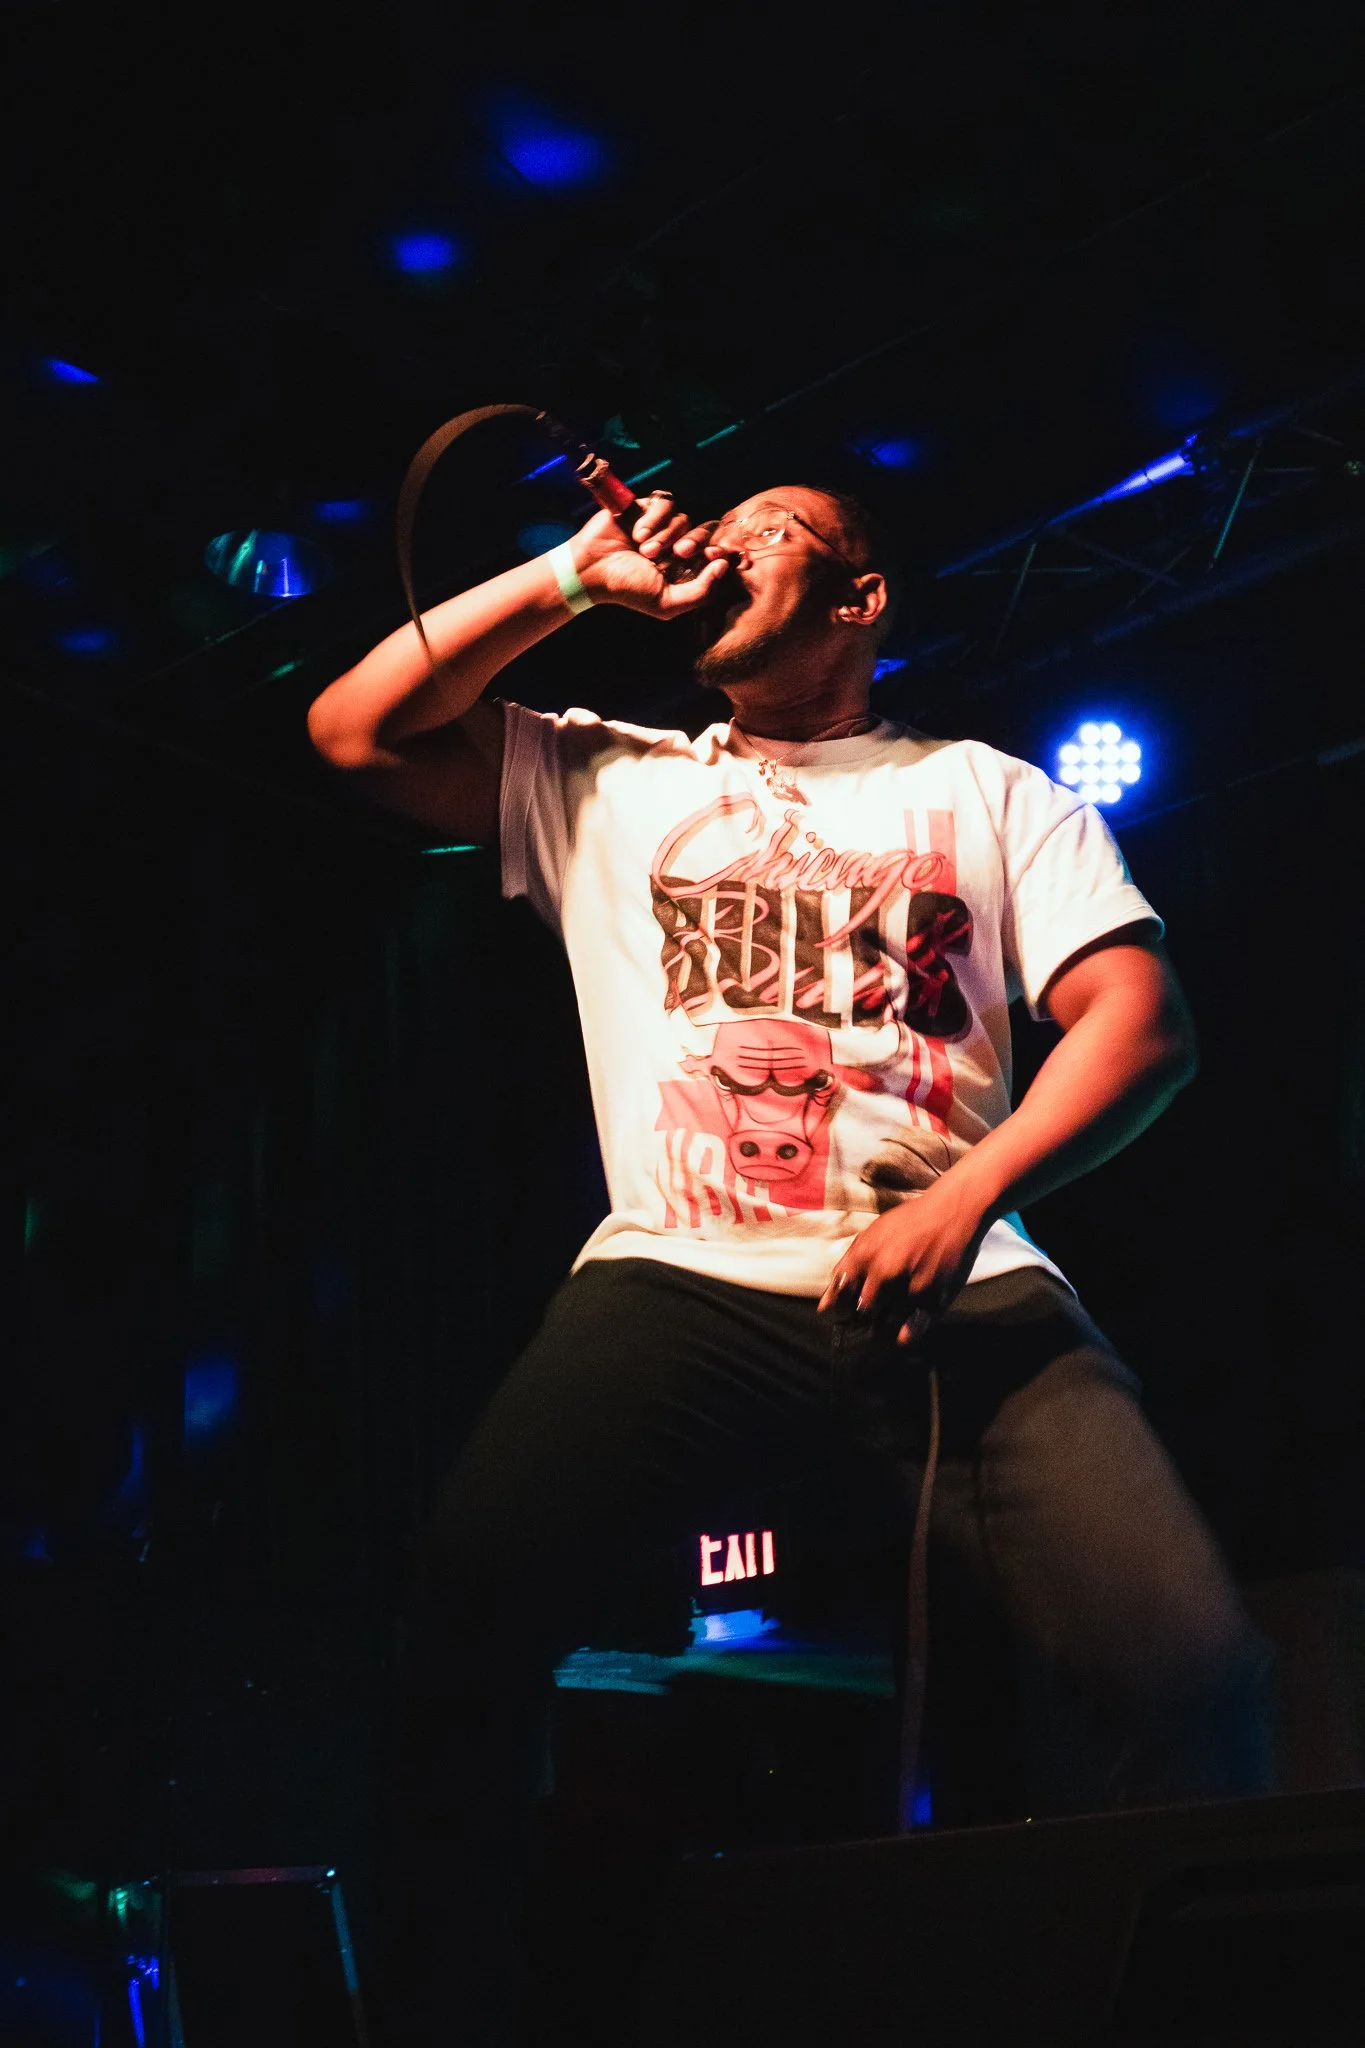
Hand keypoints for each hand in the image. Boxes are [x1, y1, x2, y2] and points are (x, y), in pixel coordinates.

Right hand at [571, 494, 735, 618]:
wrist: (592, 569)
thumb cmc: (628, 589)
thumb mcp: (667, 602)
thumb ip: (700, 591)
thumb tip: (723, 565)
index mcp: (684, 567)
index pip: (713, 553)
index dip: (718, 552)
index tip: (714, 556)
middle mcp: (675, 544)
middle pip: (703, 532)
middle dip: (695, 541)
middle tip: (679, 552)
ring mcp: (661, 525)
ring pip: (683, 518)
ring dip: (665, 535)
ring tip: (645, 550)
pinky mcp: (646, 508)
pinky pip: (664, 503)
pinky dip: (654, 519)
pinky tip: (638, 534)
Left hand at [817, 1176, 992, 1345]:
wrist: (954, 1212)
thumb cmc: (911, 1222)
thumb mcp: (873, 1234)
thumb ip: (848, 1266)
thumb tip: (825, 1305)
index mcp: (866, 1255)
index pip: (841, 1295)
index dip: (841, 1306)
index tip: (846, 1309)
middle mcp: (886, 1272)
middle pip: (862, 1314)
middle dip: (862, 1318)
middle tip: (871, 1313)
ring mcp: (912, 1287)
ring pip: (885, 1326)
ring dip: (884, 1325)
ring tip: (892, 1312)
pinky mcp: (935, 1298)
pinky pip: (911, 1330)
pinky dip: (905, 1331)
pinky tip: (906, 1323)